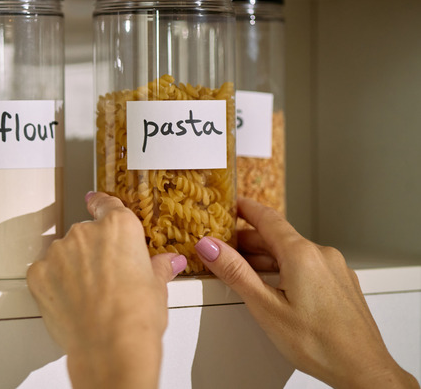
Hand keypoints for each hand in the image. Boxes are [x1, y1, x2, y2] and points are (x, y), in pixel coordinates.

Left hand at [27, 192, 186, 388]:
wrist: (110, 346)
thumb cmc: (137, 317)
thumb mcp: (157, 288)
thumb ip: (158, 267)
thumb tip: (170, 261)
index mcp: (118, 227)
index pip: (106, 204)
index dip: (101, 204)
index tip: (95, 202)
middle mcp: (85, 232)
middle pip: (85, 234)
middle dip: (92, 252)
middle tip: (106, 280)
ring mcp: (58, 252)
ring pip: (63, 254)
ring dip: (71, 268)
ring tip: (89, 297)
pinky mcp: (38, 274)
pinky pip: (45, 273)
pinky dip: (54, 285)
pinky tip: (70, 303)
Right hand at [194, 197, 418, 388]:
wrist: (362, 369)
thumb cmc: (319, 344)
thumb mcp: (265, 307)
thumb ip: (235, 272)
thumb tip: (210, 246)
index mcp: (302, 254)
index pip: (267, 218)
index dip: (245, 209)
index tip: (231, 203)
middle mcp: (322, 255)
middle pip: (278, 236)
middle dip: (249, 240)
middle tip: (225, 246)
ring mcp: (335, 269)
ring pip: (293, 252)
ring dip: (267, 257)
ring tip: (244, 270)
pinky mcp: (341, 283)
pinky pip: (308, 265)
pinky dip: (286, 268)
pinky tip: (276, 286)